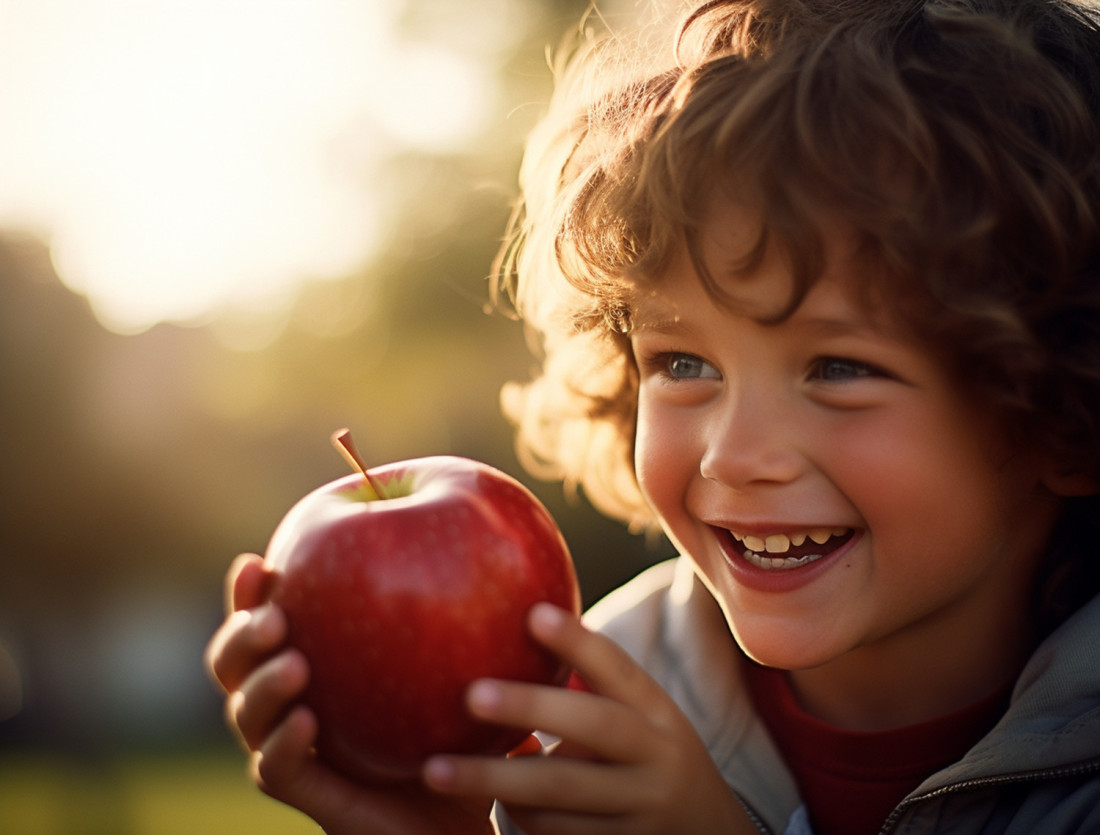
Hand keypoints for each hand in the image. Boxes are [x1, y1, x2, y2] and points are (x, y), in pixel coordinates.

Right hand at [204, 553, 493, 834]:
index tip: (260, 559)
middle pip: (233, 664)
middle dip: (243, 634)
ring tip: (295, 663)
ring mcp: (295, 751)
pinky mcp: (311, 796)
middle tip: (276, 615)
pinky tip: (308, 721)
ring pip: (245, 716)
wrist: (462, 817)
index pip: (266, 618)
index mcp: (319, 661)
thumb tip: (516, 559)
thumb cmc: (464, 733)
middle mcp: (292, 702)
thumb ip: (471, 620)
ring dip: (261, 687)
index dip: (250, 592)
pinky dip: (283, 744)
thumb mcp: (468, 670)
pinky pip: (276, 770)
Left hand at [422, 603, 752, 834]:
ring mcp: (641, 808)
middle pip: (594, 726)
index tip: (532, 614)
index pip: (620, 669)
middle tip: (472, 695)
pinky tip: (490, 801)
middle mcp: (658, 758)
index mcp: (659, 714)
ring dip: (499, 780)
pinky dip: (522, 816)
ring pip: (565, 791)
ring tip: (439, 768)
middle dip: (531, 707)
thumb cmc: (650, 758)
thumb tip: (521, 624)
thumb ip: (594, 687)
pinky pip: (561, 832)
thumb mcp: (640, 720)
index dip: (578, 642)